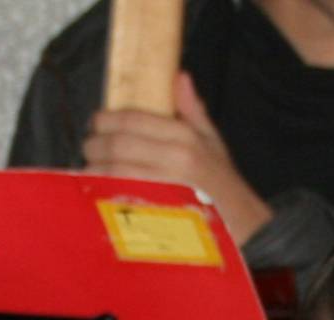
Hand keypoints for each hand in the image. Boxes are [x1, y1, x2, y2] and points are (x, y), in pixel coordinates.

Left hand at [81, 74, 272, 245]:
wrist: (244, 228)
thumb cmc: (223, 187)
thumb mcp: (213, 143)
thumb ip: (192, 110)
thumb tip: (179, 76)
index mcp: (185, 138)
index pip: (133, 120)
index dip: (106, 119)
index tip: (97, 123)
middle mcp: (175, 161)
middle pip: (118, 145)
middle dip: (94, 144)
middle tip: (89, 147)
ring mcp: (164, 189)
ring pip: (113, 172)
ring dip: (93, 169)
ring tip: (90, 169)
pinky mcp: (156, 215)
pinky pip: (118, 199)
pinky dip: (101, 193)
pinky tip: (95, 192)